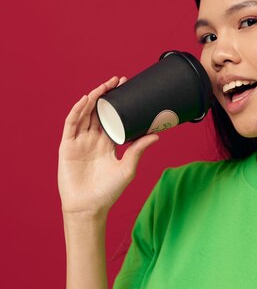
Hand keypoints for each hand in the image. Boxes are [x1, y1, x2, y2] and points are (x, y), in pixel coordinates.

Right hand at [58, 77, 158, 215]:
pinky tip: (85, 100)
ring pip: (85, 114)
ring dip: (93, 99)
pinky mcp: (67, 147)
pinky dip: (77, 111)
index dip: (118, 103)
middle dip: (107, 95)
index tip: (128, 88)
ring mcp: (79, 142)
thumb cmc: (109, 192)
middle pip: (98, 111)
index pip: (112, 118)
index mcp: (107, 143)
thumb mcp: (127, 169)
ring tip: (104, 86)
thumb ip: (138, 151)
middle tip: (118, 81)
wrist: (89, 207)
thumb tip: (157, 135)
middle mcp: (93, 139)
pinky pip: (71, 125)